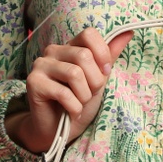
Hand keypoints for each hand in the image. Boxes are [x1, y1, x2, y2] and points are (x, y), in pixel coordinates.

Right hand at [8, 27, 137, 153]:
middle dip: (94, 81)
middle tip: (88, 94)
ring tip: (79, 103)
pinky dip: (74, 107)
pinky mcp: (33, 82)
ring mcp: (40, 65)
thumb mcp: (99, 78)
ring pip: (74, 74)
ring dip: (84, 96)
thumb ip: (110, 55)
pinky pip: (63, 93)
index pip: (89, 34)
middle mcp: (53, 51)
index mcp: (69, 46)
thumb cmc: (79, 102)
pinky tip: (71, 111)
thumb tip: (129, 32)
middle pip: (84, 56)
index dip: (102, 54)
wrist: (59, 130)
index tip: (104, 73)